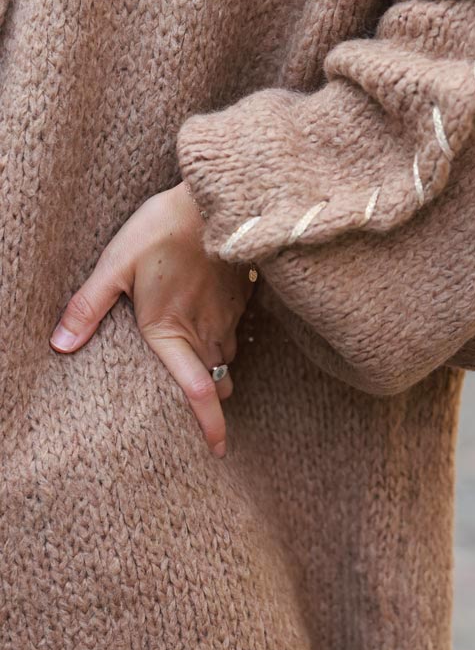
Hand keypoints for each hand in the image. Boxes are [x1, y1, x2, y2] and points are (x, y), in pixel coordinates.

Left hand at [49, 181, 255, 457]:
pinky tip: (209, 324)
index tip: (216, 449)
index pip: (196, 392)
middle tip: (202, 409)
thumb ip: (88, 306)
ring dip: (217, 369)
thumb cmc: (164, 229)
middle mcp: (205, 330)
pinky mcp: (241, 298)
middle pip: (217, 383)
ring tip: (201, 368)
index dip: (208, 425)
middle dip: (211, 400)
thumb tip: (59, 345)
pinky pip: (235, 333)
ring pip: (227, 359)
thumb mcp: (116, 264)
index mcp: (170, 330)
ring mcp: (227, 315)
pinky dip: (223, 340)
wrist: (220, 200)